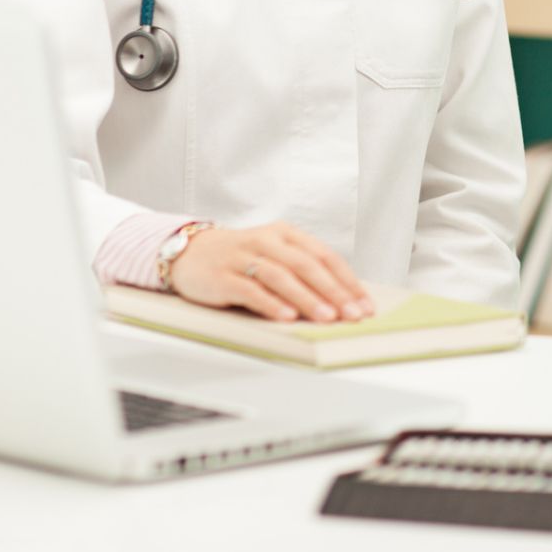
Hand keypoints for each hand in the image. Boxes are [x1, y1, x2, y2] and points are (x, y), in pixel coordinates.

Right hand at [168, 222, 374, 322]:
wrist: (188, 252)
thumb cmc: (241, 258)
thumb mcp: (274, 255)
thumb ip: (302, 271)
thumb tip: (340, 301)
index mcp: (286, 233)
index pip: (324, 255)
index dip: (347, 280)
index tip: (364, 304)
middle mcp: (266, 241)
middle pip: (307, 265)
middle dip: (334, 291)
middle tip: (352, 314)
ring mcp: (243, 257)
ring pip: (281, 277)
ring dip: (307, 299)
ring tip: (327, 317)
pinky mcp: (222, 276)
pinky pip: (251, 290)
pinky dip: (271, 304)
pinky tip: (287, 317)